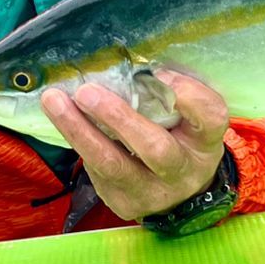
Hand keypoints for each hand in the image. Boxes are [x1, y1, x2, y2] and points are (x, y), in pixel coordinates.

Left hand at [40, 70, 228, 220]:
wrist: (177, 190)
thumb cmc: (179, 134)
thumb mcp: (188, 115)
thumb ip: (168, 92)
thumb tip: (130, 59)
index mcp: (206, 140)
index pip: (210, 117)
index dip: (189, 96)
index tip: (160, 72)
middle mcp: (184, 171)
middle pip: (156, 149)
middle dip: (118, 118)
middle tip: (86, 92)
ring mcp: (153, 193)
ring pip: (113, 165)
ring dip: (79, 130)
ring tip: (54, 101)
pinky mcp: (123, 203)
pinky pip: (96, 171)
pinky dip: (77, 140)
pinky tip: (61, 116)